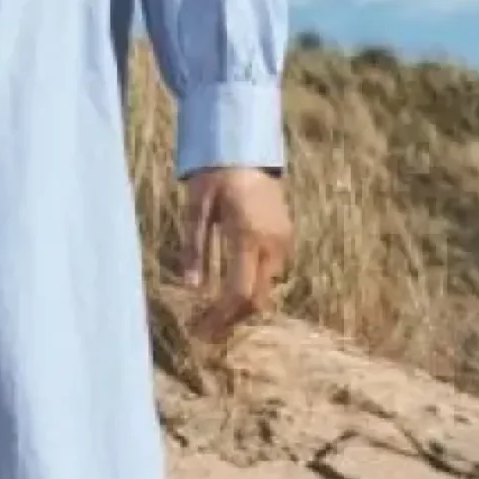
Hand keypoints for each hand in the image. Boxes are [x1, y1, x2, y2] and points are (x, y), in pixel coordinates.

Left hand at [180, 167, 293, 346]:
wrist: (246, 147)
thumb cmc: (215, 174)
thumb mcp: (196, 208)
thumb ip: (194, 248)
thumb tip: (191, 288)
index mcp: (248, 235)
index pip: (238, 292)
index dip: (219, 318)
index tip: (200, 332)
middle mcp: (272, 243)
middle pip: (256, 299)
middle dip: (230, 319)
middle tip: (204, 329)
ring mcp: (284, 241)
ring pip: (267, 290)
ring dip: (241, 306)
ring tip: (213, 313)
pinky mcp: (286, 237)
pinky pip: (272, 274)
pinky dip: (252, 288)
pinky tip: (229, 288)